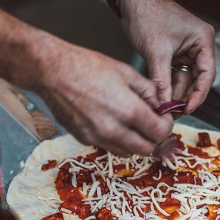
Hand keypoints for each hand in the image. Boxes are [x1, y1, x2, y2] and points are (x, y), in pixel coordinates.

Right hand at [34, 40, 174, 156]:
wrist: (52, 72)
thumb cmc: (86, 66)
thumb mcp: (125, 72)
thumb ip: (148, 91)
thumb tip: (161, 104)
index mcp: (129, 111)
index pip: (160, 132)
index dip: (167, 125)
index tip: (164, 117)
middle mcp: (114, 130)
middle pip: (147, 149)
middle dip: (154, 138)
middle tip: (152, 124)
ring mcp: (97, 138)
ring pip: (128, 152)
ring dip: (136, 142)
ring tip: (133, 124)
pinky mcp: (84, 139)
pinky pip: (108, 147)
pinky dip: (117, 140)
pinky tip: (113, 122)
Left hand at [120, 0, 215, 113]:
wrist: (132, 0)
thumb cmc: (148, 14)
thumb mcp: (156, 52)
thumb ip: (162, 80)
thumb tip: (164, 103)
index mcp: (203, 40)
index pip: (207, 74)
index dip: (198, 95)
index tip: (187, 109)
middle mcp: (198, 46)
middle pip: (197, 79)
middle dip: (185, 97)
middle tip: (174, 113)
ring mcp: (186, 50)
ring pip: (184, 79)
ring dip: (175, 93)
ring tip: (166, 109)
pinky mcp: (173, 54)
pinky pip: (174, 75)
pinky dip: (168, 86)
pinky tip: (161, 98)